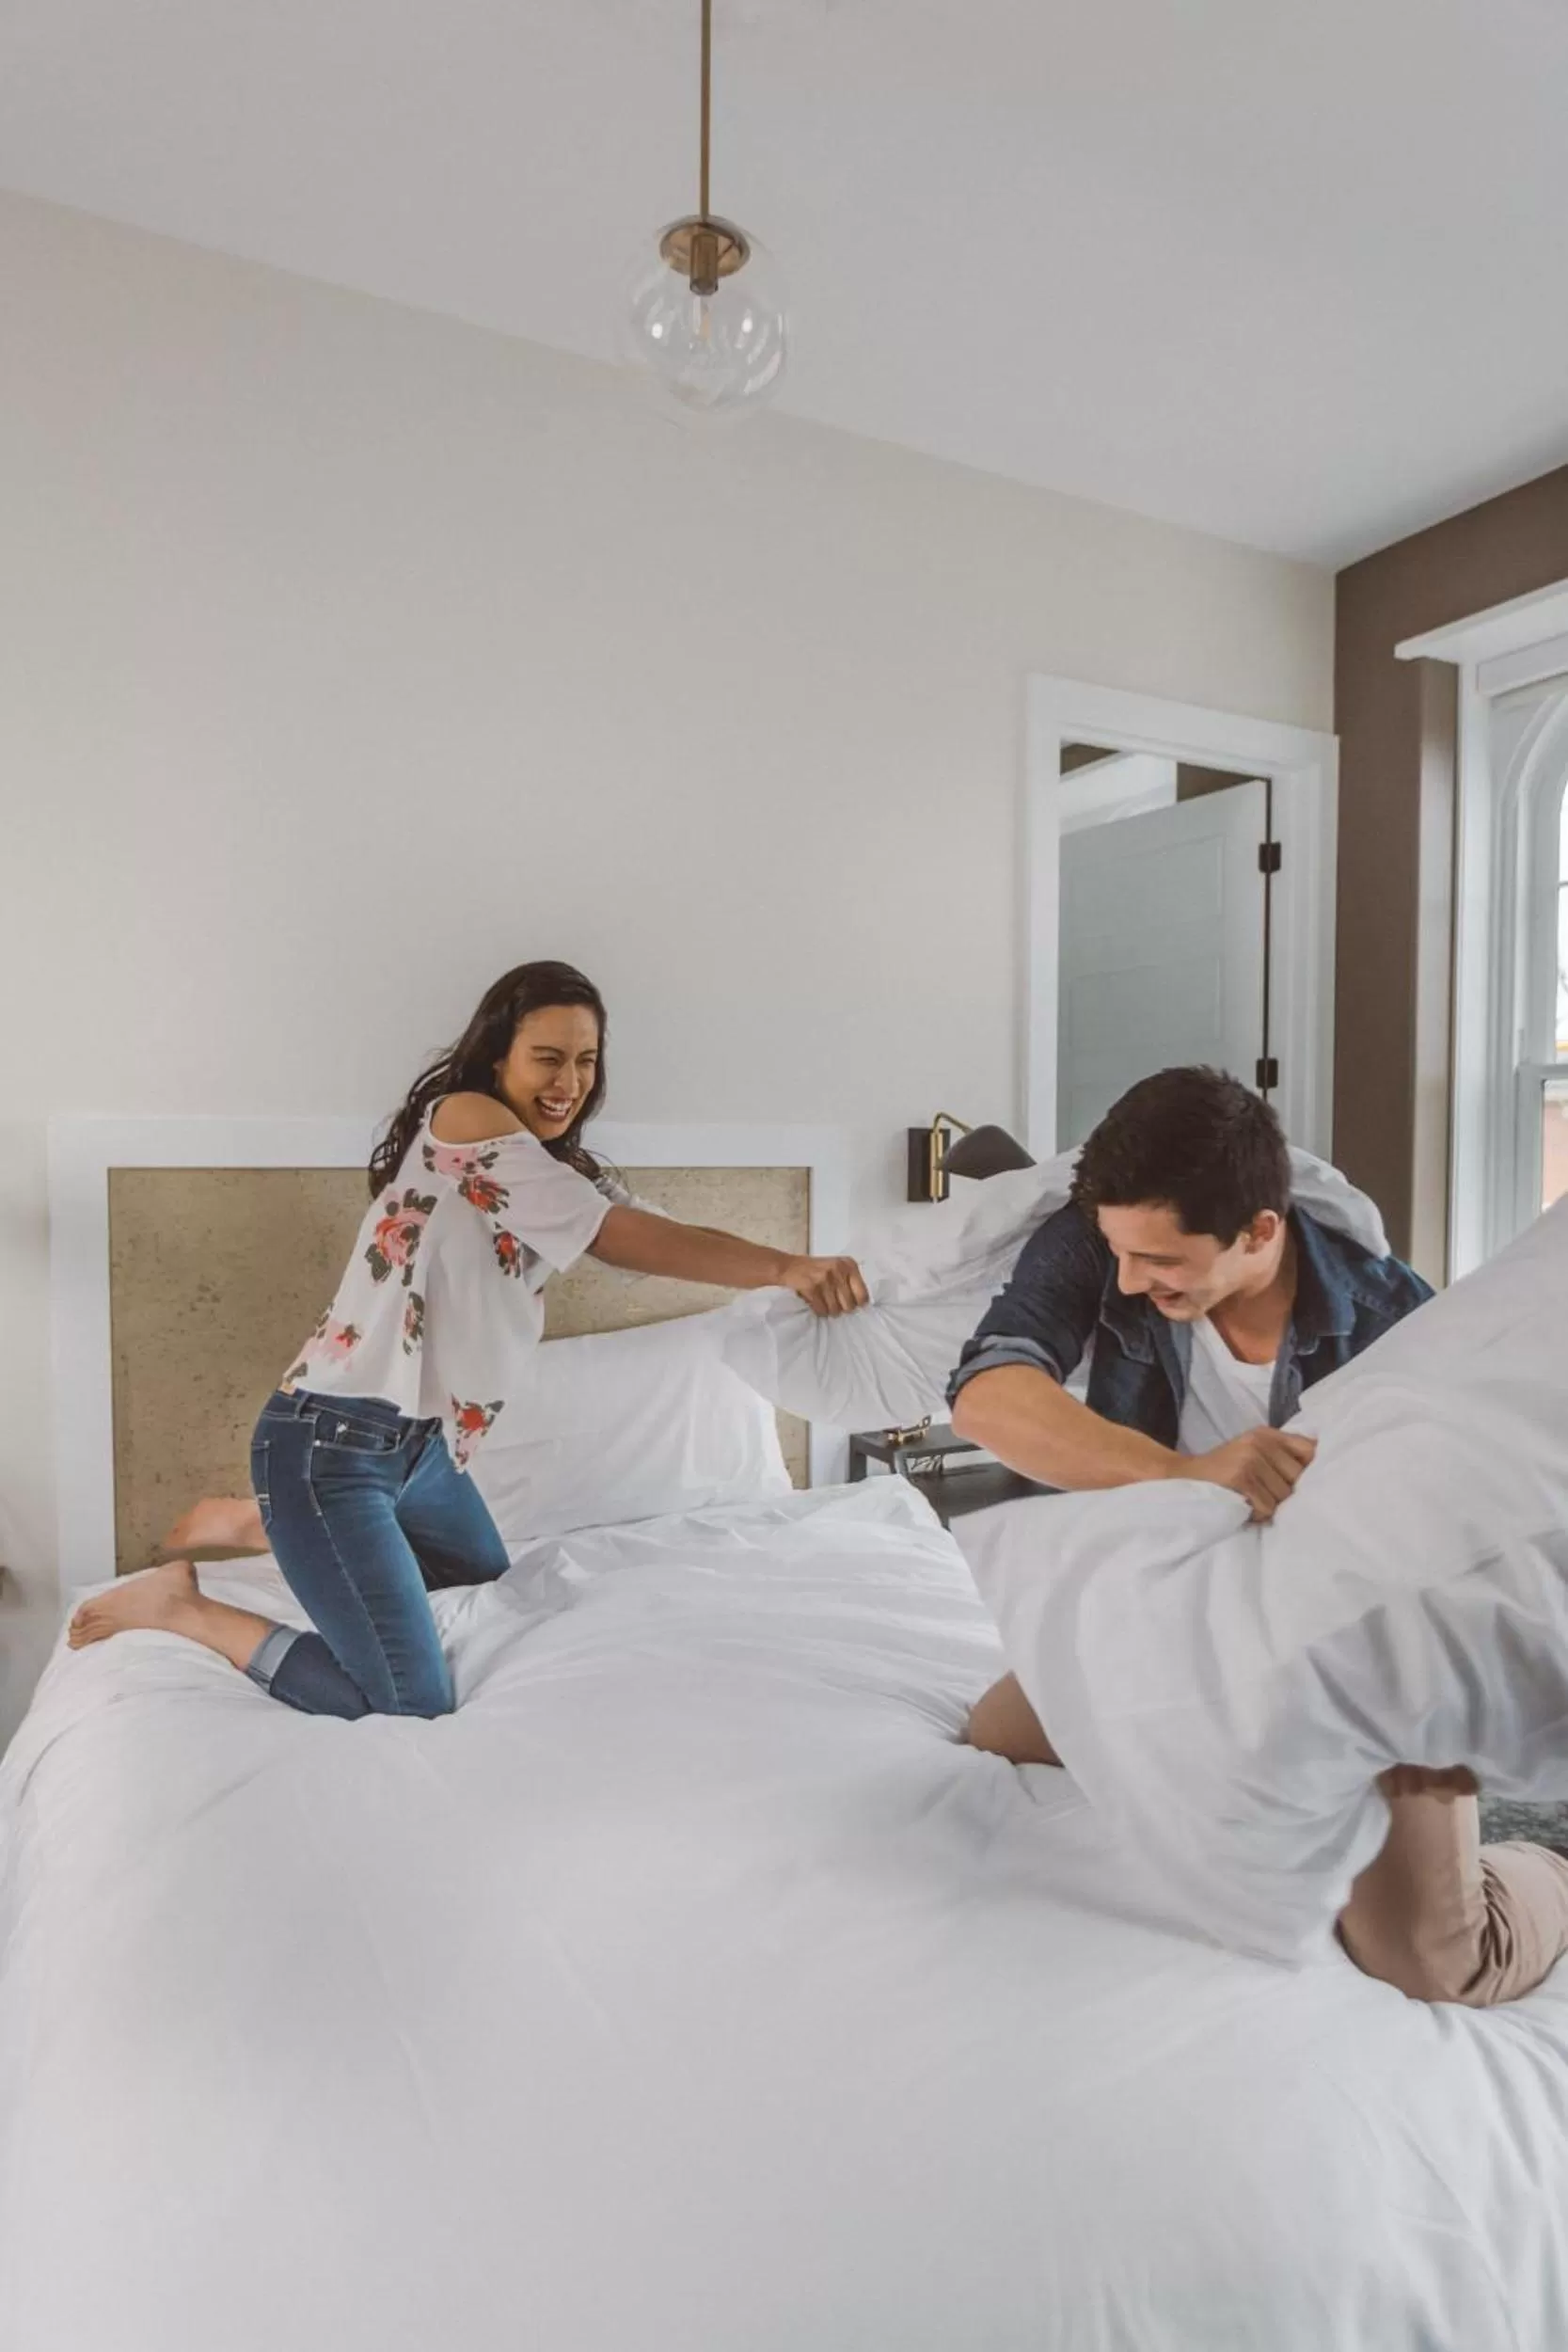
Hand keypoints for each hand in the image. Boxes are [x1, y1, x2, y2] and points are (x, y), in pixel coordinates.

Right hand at [779, 1254, 869, 1317]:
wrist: (788, 1266)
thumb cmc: (815, 1270)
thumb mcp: (837, 1268)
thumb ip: (850, 1281)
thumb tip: (862, 1305)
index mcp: (849, 1264)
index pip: (863, 1294)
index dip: (858, 1304)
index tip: (852, 1305)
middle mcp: (839, 1270)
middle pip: (849, 1305)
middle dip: (842, 1309)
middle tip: (833, 1303)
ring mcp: (825, 1278)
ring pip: (835, 1310)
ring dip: (829, 1310)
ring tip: (824, 1302)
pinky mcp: (812, 1287)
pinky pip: (822, 1310)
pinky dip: (819, 1310)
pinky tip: (815, 1302)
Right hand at [1170, 1426, 1316, 1521]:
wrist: (1180, 1478)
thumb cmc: (1222, 1473)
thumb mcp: (1252, 1454)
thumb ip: (1282, 1457)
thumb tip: (1325, 1474)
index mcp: (1267, 1434)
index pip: (1309, 1450)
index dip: (1314, 1471)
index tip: (1311, 1485)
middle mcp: (1261, 1442)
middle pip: (1299, 1479)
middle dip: (1286, 1494)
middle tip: (1264, 1496)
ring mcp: (1250, 1458)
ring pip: (1284, 1497)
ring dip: (1269, 1506)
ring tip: (1250, 1501)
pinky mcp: (1241, 1477)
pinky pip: (1267, 1507)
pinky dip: (1256, 1514)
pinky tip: (1242, 1506)